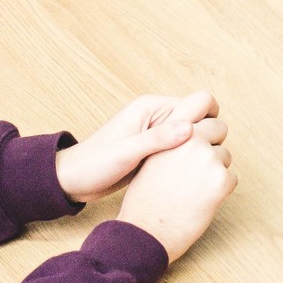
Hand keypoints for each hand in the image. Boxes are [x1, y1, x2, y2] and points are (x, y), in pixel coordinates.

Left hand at [54, 90, 215, 202]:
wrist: (73, 181)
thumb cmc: (94, 164)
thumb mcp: (126, 152)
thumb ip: (158, 139)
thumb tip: (191, 129)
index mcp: (152, 107)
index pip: (200, 102)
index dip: (208, 121)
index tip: (204, 145)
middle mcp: (158, 116)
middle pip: (201, 119)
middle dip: (206, 137)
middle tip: (196, 161)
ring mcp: (157, 134)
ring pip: (194, 137)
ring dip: (197, 151)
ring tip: (189, 173)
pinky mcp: (156, 151)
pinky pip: (182, 151)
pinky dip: (187, 161)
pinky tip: (182, 178)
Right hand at [116, 115, 234, 262]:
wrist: (145, 230)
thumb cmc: (144, 197)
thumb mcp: (151, 156)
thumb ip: (171, 139)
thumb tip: (191, 130)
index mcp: (174, 129)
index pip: (202, 100)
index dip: (208, 110)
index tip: (209, 121)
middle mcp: (193, 139)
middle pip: (219, 128)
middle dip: (212, 144)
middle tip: (196, 167)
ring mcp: (209, 159)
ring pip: (225, 156)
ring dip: (214, 170)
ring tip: (191, 188)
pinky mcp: (222, 180)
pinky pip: (231, 178)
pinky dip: (220, 189)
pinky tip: (200, 200)